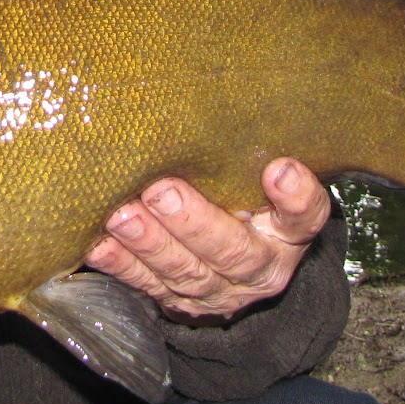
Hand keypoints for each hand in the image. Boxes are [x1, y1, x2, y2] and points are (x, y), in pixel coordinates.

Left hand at [84, 159, 329, 323]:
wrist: (237, 268)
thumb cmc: (246, 201)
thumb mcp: (260, 181)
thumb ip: (250, 157)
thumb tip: (212, 101)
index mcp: (288, 233)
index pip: (305, 216)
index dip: (296, 198)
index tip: (278, 169)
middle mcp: (258, 266)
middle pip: (232, 251)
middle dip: (193, 222)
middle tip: (162, 191)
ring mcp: (217, 290)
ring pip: (185, 272)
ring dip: (150, 244)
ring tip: (123, 216)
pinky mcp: (178, 302)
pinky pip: (146, 285)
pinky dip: (120, 265)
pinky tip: (99, 245)